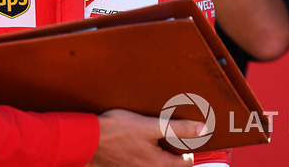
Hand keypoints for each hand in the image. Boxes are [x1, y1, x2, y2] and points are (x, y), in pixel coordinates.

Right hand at [86, 109, 200, 166]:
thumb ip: (178, 129)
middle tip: (162, 131)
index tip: (179, 133)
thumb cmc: (115, 131)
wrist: (86, 139)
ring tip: (146, 133)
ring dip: (154, 149)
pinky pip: (140, 162)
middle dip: (169, 148)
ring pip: (154, 162)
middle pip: (170, 163)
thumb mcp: (150, 125)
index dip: (186, 146)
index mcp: (160, 165)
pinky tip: (132, 139)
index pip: (187, 162)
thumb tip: (202, 129)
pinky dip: (141, 152)